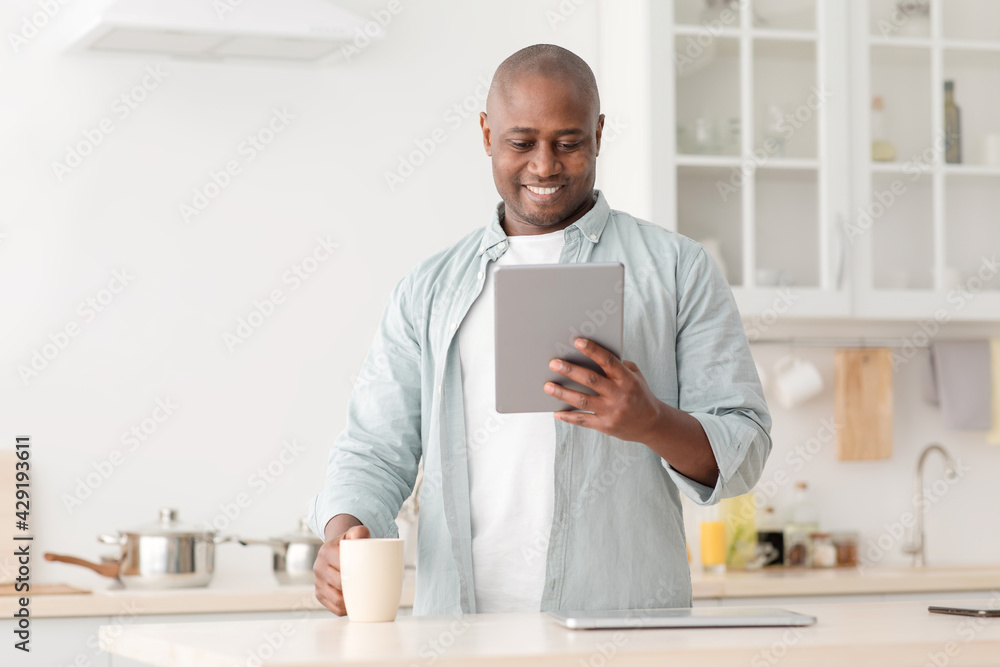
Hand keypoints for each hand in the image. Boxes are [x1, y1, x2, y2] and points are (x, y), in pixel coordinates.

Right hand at [314, 520, 368, 615]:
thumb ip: (360, 531)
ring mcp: (318, 583)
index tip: (368, 576)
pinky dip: (345, 609)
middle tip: (371, 589)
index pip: (342, 565)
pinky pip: (333, 607)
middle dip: (355, 588)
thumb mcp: (354, 533)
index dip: (355, 573)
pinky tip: (355, 606)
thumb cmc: (350, 543)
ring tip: (364, 599)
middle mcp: (319, 567)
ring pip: (336, 599)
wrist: (336, 550)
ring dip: (351, 602)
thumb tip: (361, 537)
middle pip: (339, 584)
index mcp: (326, 551)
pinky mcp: (319, 595)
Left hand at [545, 337, 664, 443]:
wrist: (652, 424)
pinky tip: (556, 412)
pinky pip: (583, 421)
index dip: (592, 350)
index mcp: (627, 379)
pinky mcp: (606, 426)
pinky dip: (568, 417)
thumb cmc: (639, 394)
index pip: (608, 361)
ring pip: (583, 401)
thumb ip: (617, 366)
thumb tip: (589, 355)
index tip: (576, 341)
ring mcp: (612, 412)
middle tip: (553, 363)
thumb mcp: (635, 376)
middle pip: (591, 380)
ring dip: (563, 393)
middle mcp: (619, 394)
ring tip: (547, 386)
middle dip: (570, 370)